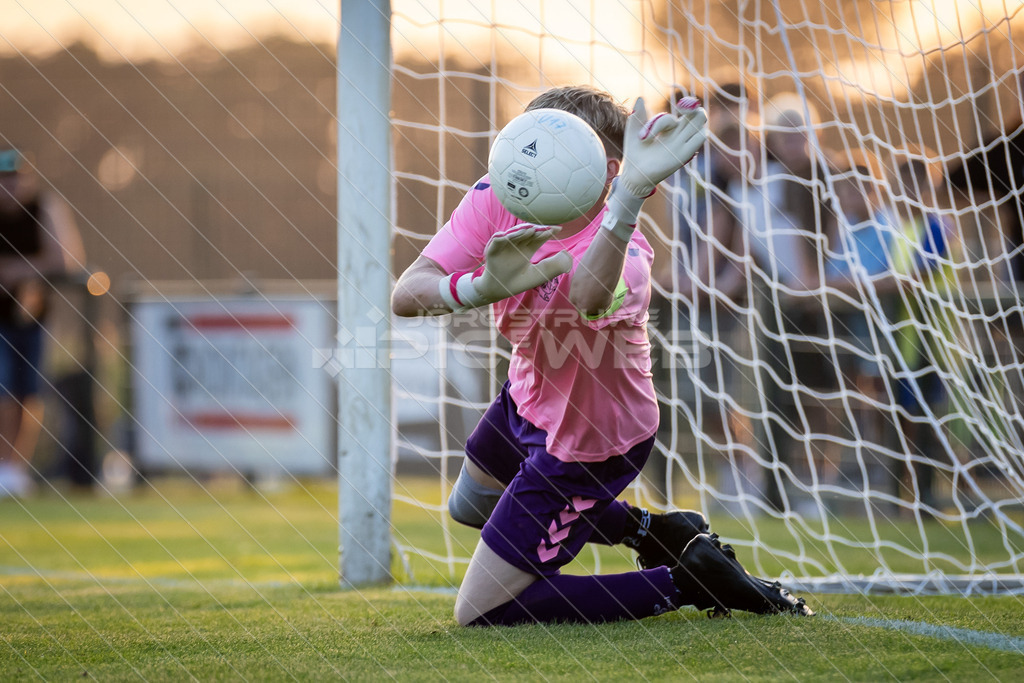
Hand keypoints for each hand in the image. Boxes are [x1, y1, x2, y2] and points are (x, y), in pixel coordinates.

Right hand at [439, 224, 571, 309]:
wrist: (499, 291)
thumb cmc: (518, 282)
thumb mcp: (538, 275)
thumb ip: (552, 266)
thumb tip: (568, 256)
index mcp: (528, 248)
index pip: (539, 237)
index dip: (548, 232)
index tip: (558, 228)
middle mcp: (517, 244)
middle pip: (527, 232)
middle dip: (536, 229)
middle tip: (544, 227)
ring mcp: (505, 245)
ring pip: (513, 234)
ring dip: (521, 231)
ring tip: (529, 230)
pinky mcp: (493, 250)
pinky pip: (497, 241)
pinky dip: (503, 237)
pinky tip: (508, 236)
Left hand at [617, 96, 708, 198]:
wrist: (633, 175)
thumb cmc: (634, 153)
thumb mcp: (633, 131)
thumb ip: (638, 114)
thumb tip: (640, 98)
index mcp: (667, 130)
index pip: (671, 117)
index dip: (660, 122)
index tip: (643, 136)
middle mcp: (678, 135)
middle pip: (696, 113)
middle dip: (691, 105)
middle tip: (680, 106)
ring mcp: (683, 143)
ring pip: (701, 121)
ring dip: (695, 115)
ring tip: (679, 121)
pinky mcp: (686, 153)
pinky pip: (701, 136)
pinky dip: (696, 131)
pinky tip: (676, 139)